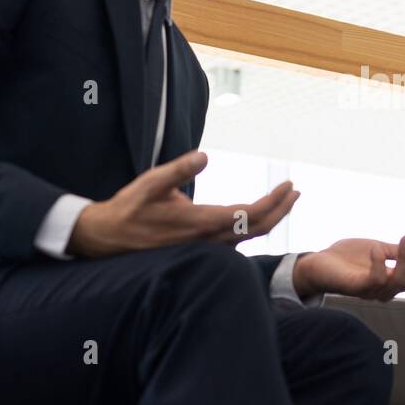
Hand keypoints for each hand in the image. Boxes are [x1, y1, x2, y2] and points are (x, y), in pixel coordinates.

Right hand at [67, 150, 299, 257]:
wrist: (108, 238)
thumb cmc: (129, 208)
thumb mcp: (150, 183)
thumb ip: (178, 170)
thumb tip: (205, 155)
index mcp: (200, 223)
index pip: (250, 215)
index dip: (275, 201)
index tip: (289, 185)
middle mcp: (208, 240)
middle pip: (258, 229)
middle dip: (282, 209)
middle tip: (296, 191)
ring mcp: (205, 248)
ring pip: (249, 237)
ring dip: (271, 218)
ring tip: (286, 199)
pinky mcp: (200, 249)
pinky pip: (237, 240)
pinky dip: (255, 226)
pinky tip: (260, 215)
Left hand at [292, 236, 404, 301]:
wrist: (318, 262)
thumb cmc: (348, 257)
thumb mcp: (379, 248)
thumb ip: (399, 251)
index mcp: (395, 280)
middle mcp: (387, 290)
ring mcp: (372, 291)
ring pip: (399, 281)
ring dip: (404, 258)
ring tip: (403, 237)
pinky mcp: (357, 288)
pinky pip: (375, 280)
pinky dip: (379, 263)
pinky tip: (375, 249)